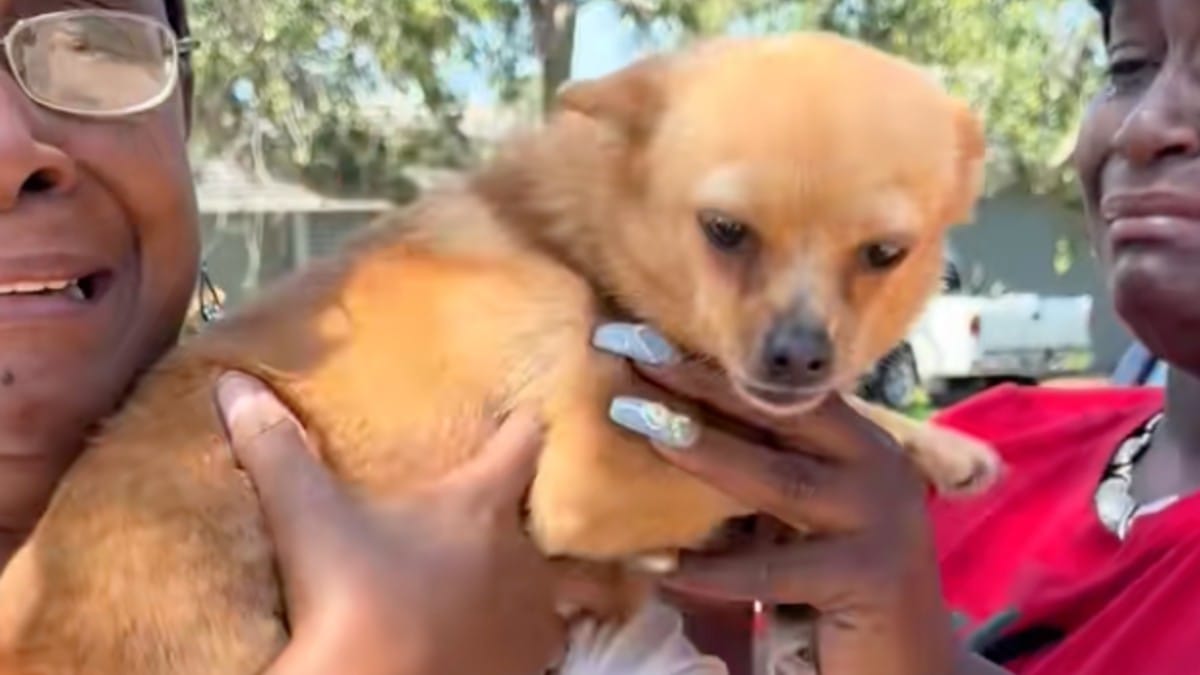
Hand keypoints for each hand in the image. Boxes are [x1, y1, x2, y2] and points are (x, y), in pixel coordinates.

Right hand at [214, 371, 569, 674]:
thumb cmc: (351, 598)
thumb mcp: (309, 519)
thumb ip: (277, 449)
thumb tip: (234, 385)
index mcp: (480, 505)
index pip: (522, 444)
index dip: (526, 425)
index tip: (532, 411)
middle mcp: (522, 556)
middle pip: (551, 519)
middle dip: (543, 512)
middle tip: (535, 503)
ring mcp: (531, 617)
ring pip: (561, 587)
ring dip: (548, 578)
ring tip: (535, 575)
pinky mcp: (527, 667)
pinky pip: (547, 643)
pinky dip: (534, 636)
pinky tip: (514, 636)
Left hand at [593, 323, 984, 674]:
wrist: (909, 670)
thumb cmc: (836, 593)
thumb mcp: (794, 524)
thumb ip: (754, 484)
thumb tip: (662, 434)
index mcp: (859, 445)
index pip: (777, 392)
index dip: (708, 366)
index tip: (639, 337)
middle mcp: (879, 468)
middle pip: (781, 413)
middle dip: (701, 382)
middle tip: (628, 351)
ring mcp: (882, 519)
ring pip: (781, 479)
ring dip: (706, 450)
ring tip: (639, 422)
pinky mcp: (872, 576)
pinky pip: (776, 570)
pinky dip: (715, 569)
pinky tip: (660, 566)